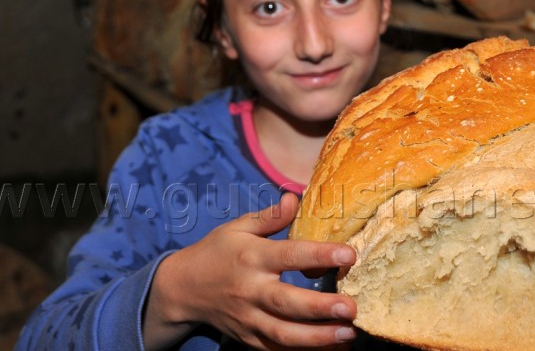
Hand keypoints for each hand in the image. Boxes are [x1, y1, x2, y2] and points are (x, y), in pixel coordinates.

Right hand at [144, 192, 357, 350]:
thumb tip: (295, 198)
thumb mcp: (238, 227)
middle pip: (287, 303)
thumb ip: (270, 217)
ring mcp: (249, 319)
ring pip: (283, 334)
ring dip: (317, 338)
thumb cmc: (216, 252)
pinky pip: (278, 350)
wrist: (183, 289)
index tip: (349, 254)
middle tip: (351, 307)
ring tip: (348, 334)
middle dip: (320, 308)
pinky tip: (332, 349)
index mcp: (252, 257)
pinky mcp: (248, 339)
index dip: (319, 255)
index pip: (289, 255)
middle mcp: (250, 290)